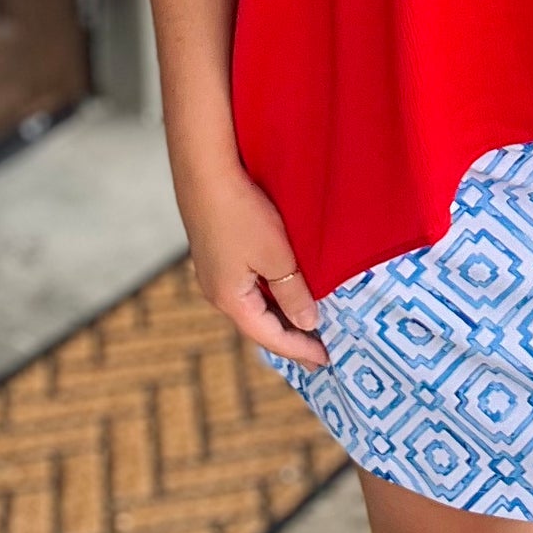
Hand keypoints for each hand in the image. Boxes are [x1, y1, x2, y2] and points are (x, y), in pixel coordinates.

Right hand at [179, 158, 329, 369]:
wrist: (205, 173)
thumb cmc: (242, 213)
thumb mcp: (276, 257)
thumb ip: (293, 293)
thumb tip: (308, 323)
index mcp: (229, 300)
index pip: (269, 337)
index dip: (299, 349)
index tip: (326, 359)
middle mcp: (217, 292)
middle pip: (258, 325)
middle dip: (288, 338)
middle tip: (319, 348)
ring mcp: (214, 273)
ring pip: (252, 305)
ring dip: (279, 316)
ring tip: (305, 324)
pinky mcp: (216, 253)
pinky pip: (247, 287)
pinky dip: (269, 296)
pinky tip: (283, 290)